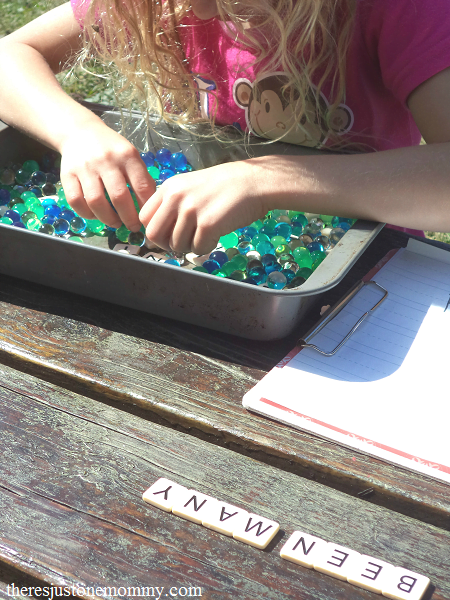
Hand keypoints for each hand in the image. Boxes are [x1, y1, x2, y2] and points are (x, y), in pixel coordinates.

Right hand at [59, 122, 155, 230]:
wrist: (80, 131)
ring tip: (115, 223)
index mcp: (127, 155)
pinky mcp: (67, 175)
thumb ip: (141, 177)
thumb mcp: (131, 155)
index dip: (145, 208)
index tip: (146, 219)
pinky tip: (95, 215)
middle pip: (119, 197)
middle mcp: (106, 160)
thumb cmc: (111, 149)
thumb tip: (149, 207)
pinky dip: (86, 213)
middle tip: (132, 226)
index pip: (141, 187)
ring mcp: (85, 168)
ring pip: (96, 202)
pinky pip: (76, 201)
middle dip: (128, 218)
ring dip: (108, 219)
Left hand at [139, 160, 268, 254]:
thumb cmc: (226, 186)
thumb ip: (174, 205)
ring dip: (191, 246)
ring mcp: (191, 211)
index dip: (155, 231)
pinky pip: (197, 248)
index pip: (145, 217)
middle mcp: (176, 198)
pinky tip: (216, 235)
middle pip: (155, 235)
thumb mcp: (191, 187)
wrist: (255, 182)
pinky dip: (206, 247)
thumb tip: (161, 234)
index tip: (169, 234)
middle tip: (184, 242)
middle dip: (168, 244)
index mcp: (169, 187)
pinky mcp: (208, 224)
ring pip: (177, 245)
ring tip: (205, 234)